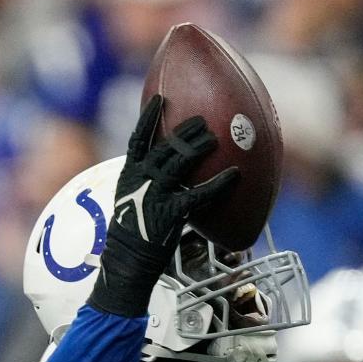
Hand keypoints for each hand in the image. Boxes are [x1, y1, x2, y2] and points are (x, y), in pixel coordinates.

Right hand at [88, 94, 238, 317]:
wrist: (127, 262)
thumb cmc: (131, 238)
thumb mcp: (131, 205)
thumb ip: (145, 189)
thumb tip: (166, 184)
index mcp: (130, 175)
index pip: (138, 139)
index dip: (149, 118)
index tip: (160, 99)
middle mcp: (142, 179)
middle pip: (166, 146)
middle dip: (186, 131)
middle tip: (203, 121)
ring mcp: (156, 194)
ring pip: (180, 162)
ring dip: (200, 147)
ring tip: (215, 137)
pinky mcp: (172, 212)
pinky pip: (200, 193)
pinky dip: (219, 183)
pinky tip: (234, 175)